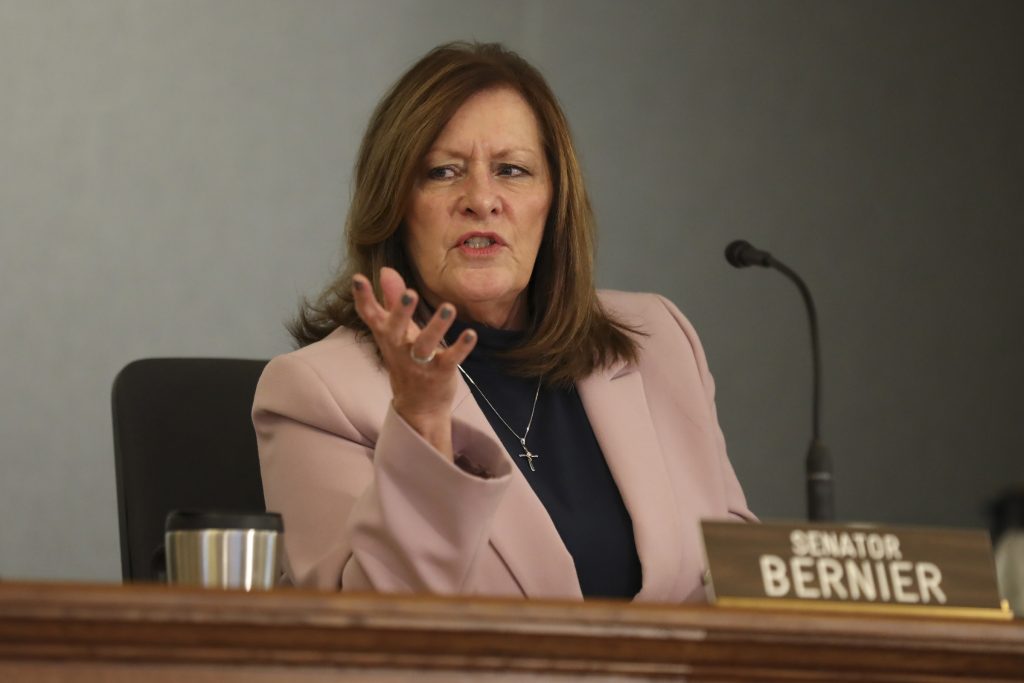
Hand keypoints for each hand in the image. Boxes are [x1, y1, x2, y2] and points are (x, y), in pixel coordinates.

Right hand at [351, 267, 476, 458]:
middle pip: (395, 329)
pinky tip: (471, 334)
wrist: (419, 407)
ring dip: (437, 327)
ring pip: (425, 345)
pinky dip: (461, 347)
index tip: (358, 278)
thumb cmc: (407, 360)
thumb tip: (386, 270)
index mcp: (387, 336)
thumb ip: (392, 300)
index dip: (363, 297)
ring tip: (448, 308)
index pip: (370, 316)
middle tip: (410, 292)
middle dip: (401, 311)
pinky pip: (450, 359)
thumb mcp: (398, 331)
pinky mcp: (440, 372)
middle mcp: (399, 348)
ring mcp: (419, 362)